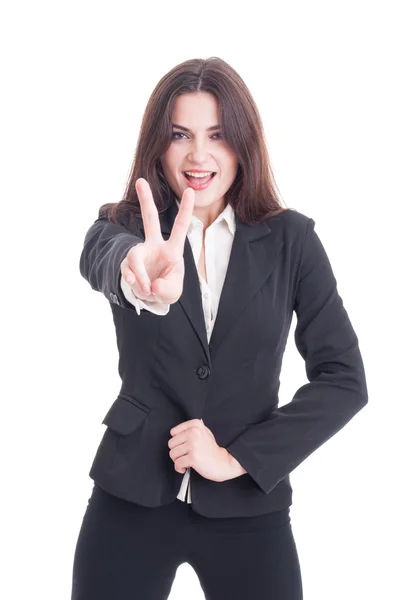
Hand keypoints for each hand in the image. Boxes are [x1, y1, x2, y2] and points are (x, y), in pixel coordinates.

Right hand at [120, 178, 194, 303]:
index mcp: (172, 249)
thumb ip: (166, 288)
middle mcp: (155, 246)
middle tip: (141, 181)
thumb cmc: (166, 288)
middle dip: (145, 201)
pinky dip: (133, 281)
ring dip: (140, 276)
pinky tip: (138, 287)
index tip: (190, 191)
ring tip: (147, 289)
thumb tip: (152, 284)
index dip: (185, 210)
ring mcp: (140, 253)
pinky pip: (127, 270)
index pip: (180, 227)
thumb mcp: (172, 292)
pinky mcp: (128, 264)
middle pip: (149, 219)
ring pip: (134, 256)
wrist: (150, 296)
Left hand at [168, 418, 245, 482]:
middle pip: (171, 444)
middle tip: (184, 455)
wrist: (223, 462)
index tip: (183, 446)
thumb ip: (191, 430)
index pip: (173, 432)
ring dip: (177, 460)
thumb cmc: (212, 449)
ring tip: (186, 461)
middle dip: (176, 452)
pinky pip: (177, 464)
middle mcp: (194, 433)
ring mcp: (193, 445)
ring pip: (172, 454)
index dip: (177, 441)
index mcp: (196, 425)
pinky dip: (179, 468)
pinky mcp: (192, 458)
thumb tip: (175, 434)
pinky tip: (186, 467)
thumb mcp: (204, 432)